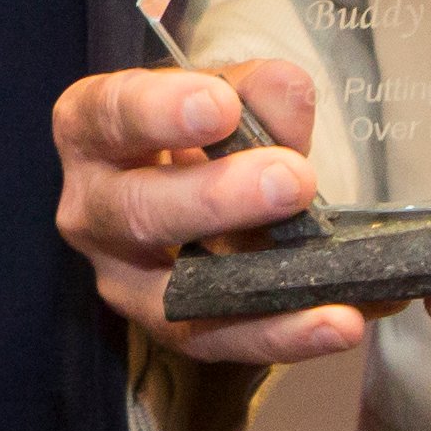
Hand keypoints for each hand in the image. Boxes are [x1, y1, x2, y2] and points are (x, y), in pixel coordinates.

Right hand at [55, 58, 372, 369]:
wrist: (202, 197)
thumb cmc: (201, 138)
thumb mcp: (228, 101)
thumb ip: (258, 94)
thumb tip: (289, 89)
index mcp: (92, 132)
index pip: (107, 116)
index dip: (158, 112)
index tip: (219, 106)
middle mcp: (93, 210)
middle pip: (137, 211)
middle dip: (217, 198)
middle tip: (289, 180)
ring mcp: (124, 280)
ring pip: (171, 295)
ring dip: (254, 285)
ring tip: (322, 278)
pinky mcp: (168, 330)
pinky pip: (220, 341)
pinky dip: (285, 334)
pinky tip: (338, 322)